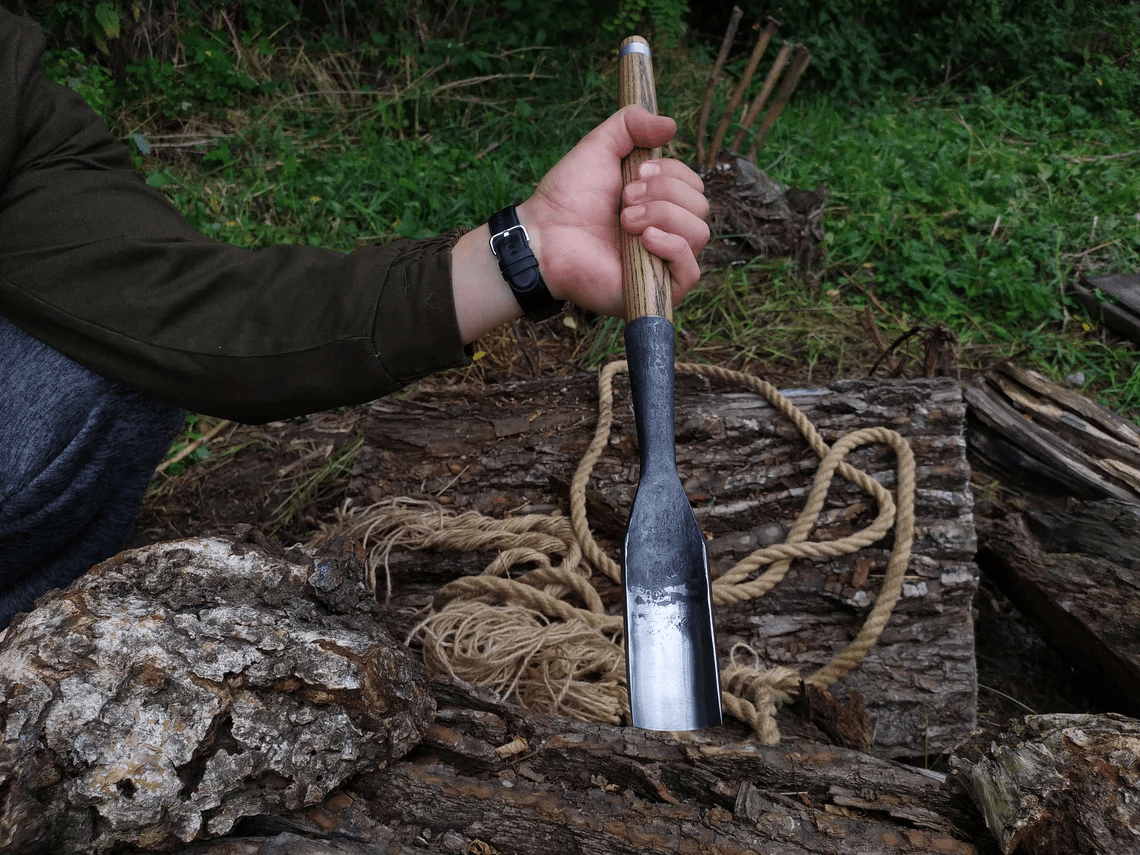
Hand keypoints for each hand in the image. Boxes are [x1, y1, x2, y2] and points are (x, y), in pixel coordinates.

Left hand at [519, 106, 709, 318]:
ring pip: (699, 233)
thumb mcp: (601, 147)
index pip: (694, 186)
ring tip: (625, 221)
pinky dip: (673, 247)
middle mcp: (667, 233)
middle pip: (700, 206)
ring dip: (663, 216)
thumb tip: (672, 125)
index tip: (636, 173)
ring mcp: (663, 264)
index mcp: (660, 204)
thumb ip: (631, 124)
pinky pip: (690, 272)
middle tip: (624, 200)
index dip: (671, 173)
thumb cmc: (568, 196)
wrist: (544, 235)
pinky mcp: (656, 292)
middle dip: (663, 194)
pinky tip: (645, 239)